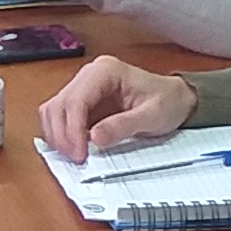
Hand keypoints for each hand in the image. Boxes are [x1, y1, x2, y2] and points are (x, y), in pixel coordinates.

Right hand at [36, 55, 196, 160]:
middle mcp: (89, 75)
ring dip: (58, 136)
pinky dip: (62, 135)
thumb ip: (123, 126)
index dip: (72, 130)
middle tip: (76, 159)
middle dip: (62, 135)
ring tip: (75, 155)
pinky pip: (61, 118)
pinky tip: (75, 148)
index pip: (75, 100)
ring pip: (54, 111)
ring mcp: (83, 88)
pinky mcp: (82, 103)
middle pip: (58, 105)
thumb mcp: (152, 116)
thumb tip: (94, 137)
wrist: (176, 99)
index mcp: (105, 71)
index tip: (79, 153)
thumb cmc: (168, 101)